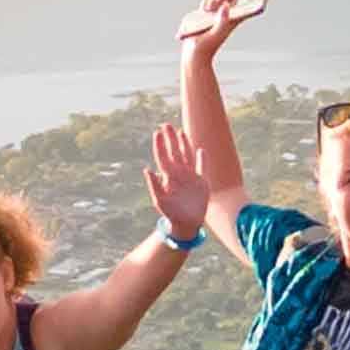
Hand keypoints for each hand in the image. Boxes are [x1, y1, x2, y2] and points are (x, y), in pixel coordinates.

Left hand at [146, 118, 213, 243]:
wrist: (185, 224)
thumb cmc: (170, 212)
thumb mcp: (160, 200)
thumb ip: (154, 185)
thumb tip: (147, 170)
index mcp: (168, 176)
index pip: (163, 156)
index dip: (160, 145)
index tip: (157, 132)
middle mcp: (179, 174)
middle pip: (174, 152)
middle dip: (170, 139)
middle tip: (166, 125)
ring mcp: (190, 177)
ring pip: (187, 156)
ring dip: (184, 144)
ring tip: (181, 132)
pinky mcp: (201, 182)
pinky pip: (202, 167)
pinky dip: (202, 159)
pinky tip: (201, 150)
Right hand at [176, 0, 266, 58]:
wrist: (194, 53)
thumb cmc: (206, 47)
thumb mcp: (216, 34)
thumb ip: (221, 21)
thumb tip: (226, 6)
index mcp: (233, 21)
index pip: (248, 6)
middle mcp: (226, 16)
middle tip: (219, 3)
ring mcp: (215, 15)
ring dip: (213, 0)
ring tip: (208, 11)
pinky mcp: (205, 15)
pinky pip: (207, 3)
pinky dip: (205, 4)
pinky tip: (203, 12)